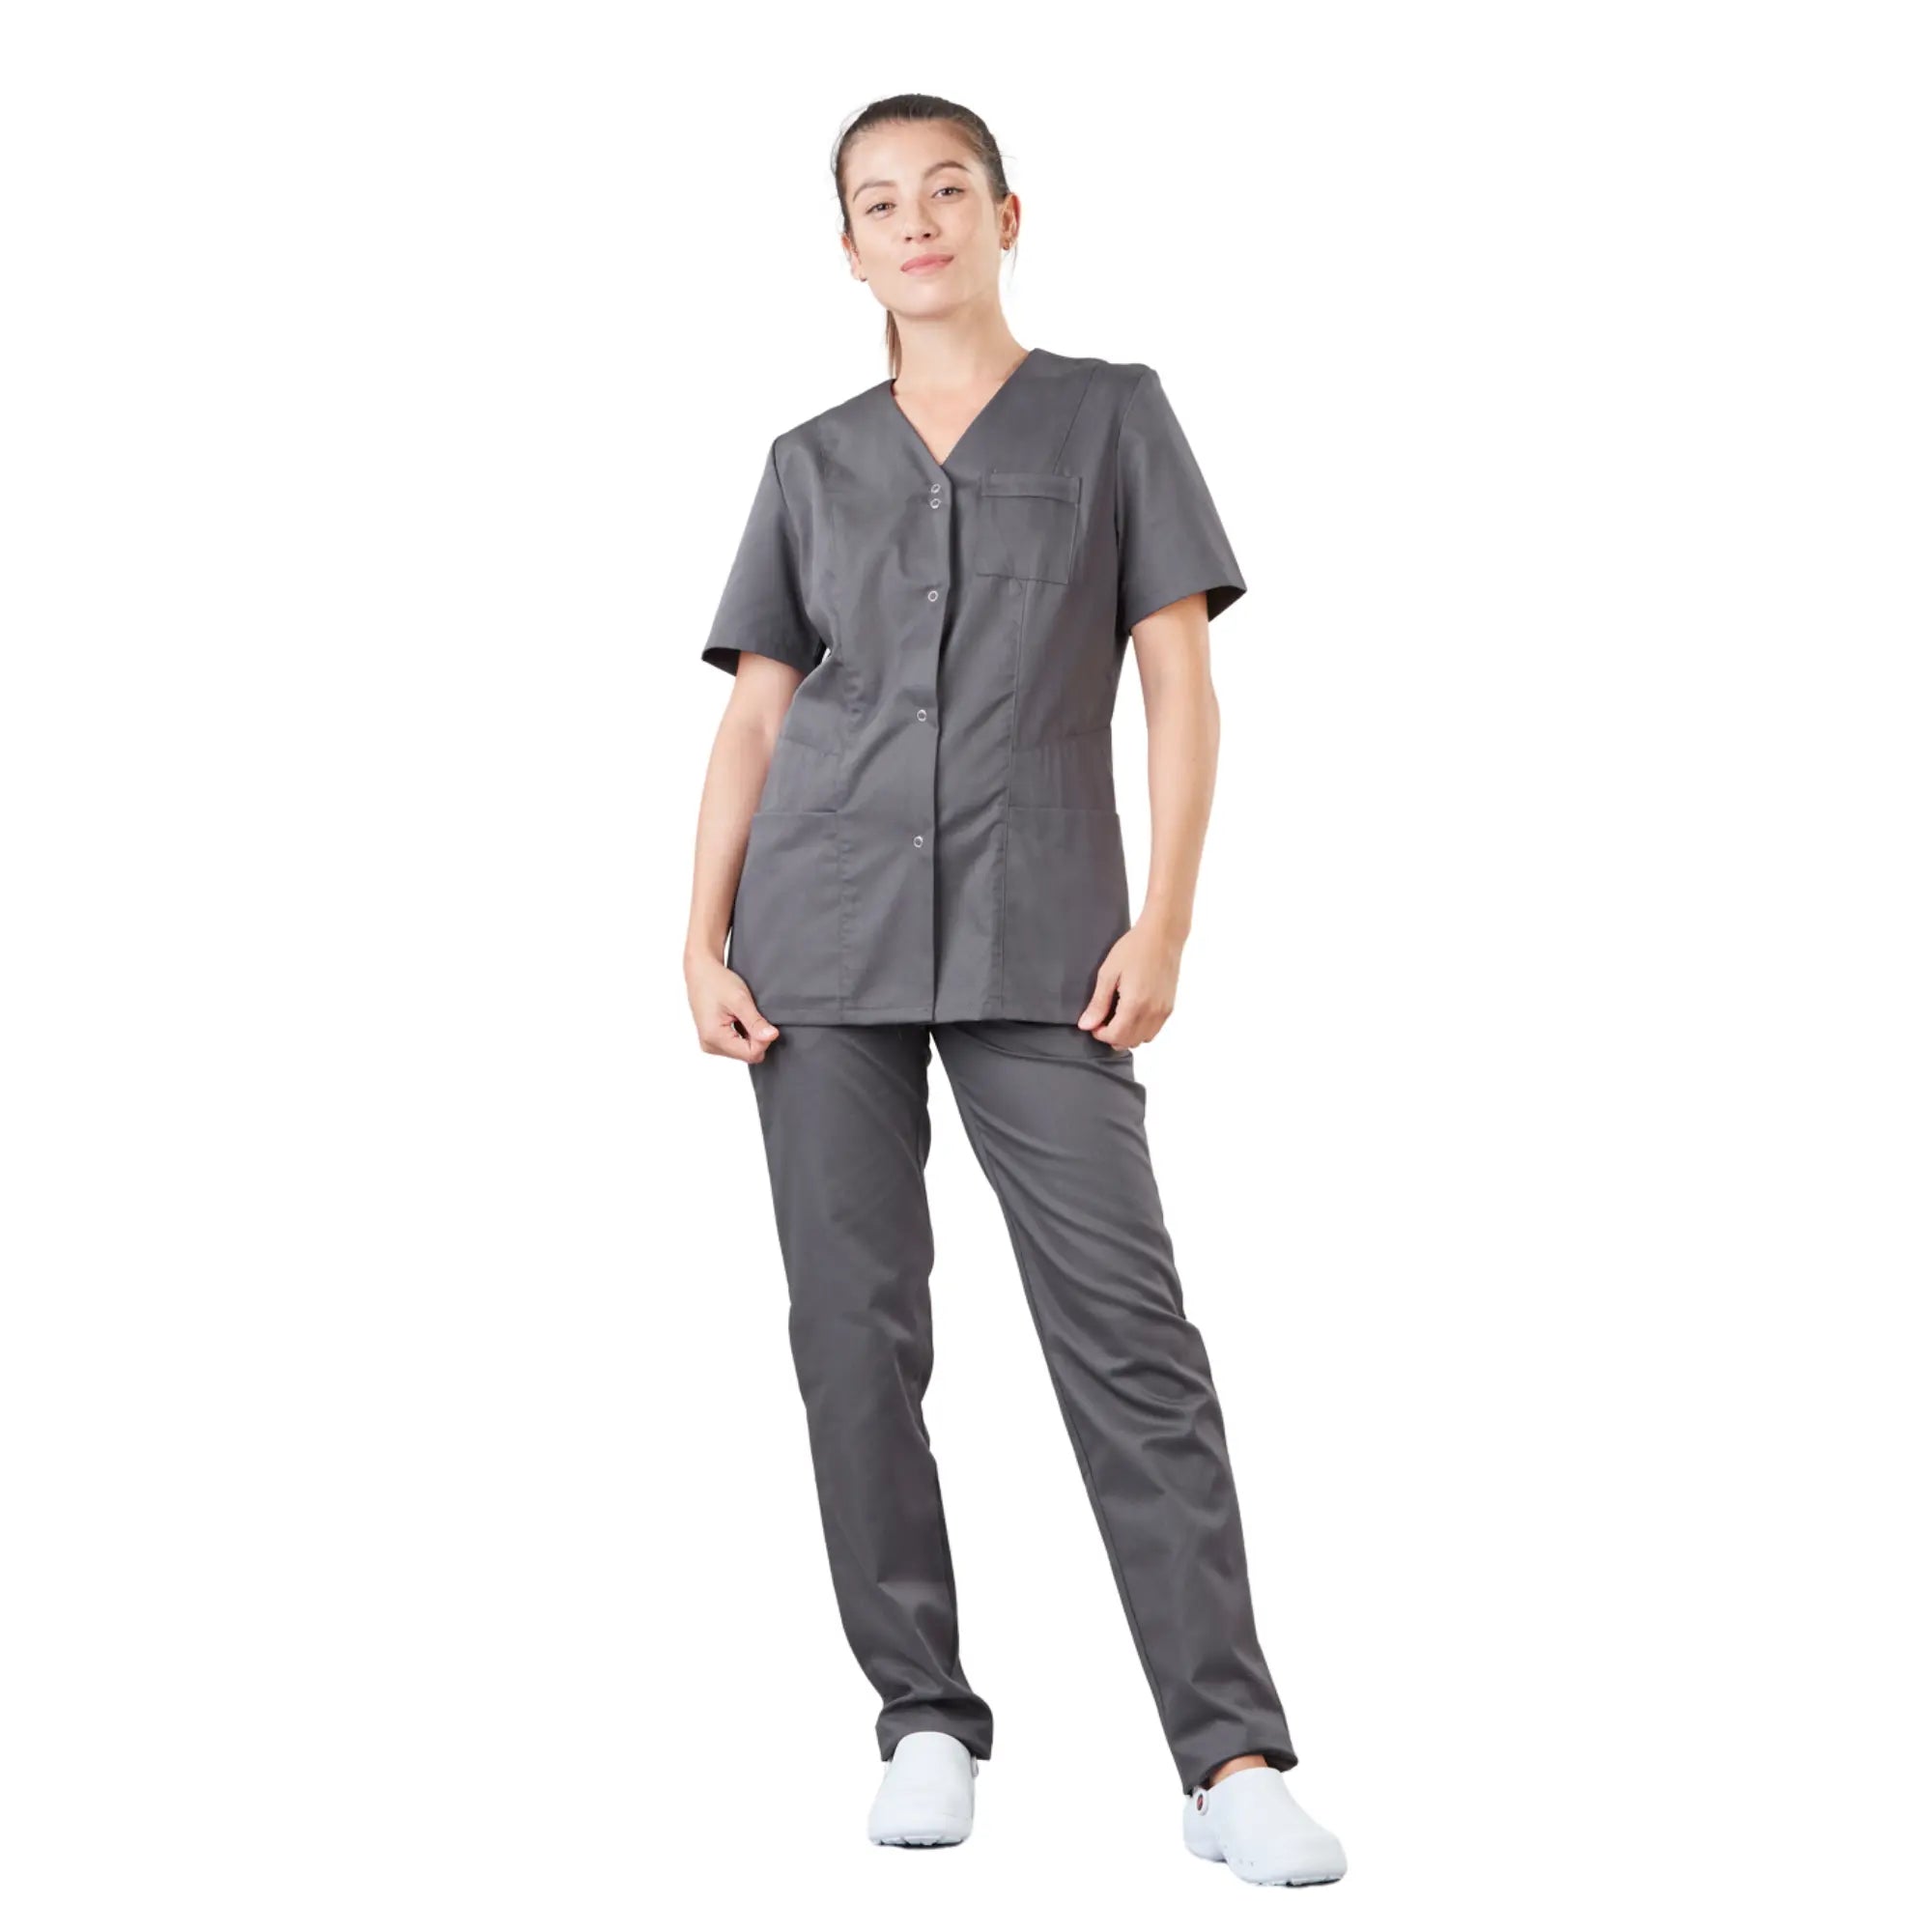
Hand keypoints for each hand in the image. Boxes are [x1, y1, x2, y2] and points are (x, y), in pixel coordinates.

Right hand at [687, 951, 780, 1061]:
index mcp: (714, 1037)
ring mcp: (710, 1044)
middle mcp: (709, 1045)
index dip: (763, 1039)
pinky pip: (736, 1045)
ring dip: (749, 1034)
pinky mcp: (712, 1040)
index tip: (762, 1019)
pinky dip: (742, 1033)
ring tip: (741, 1014)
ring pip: (743, 1051)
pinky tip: (737, 1017)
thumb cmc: (716, 981)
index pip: (751, 1053)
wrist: (701, 972)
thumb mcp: (740, 999)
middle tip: (750, 1014)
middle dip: (756, 1037)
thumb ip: (755, 1021)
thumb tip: (771, 1037)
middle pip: (747, 1054)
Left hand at [1077, 918, 1182, 1048]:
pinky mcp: (1169, 1007)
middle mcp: (1152, 1012)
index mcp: (1135, 1004)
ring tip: (1117, 1017)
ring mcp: (1163, 1011)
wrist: (1163, 935)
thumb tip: (1086, 1025)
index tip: (1093, 1023)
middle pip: (1129, 1042)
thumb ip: (1098, 1003)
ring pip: (1143, 1039)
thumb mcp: (1108, 973)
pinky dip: (1141, 1029)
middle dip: (1112, 1036)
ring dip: (1127, 1035)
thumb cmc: (1134, 948)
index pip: (1115, 1036)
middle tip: (1102, 1020)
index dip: (1100, 1034)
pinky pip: (1154, 1030)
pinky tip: (1132, 1013)